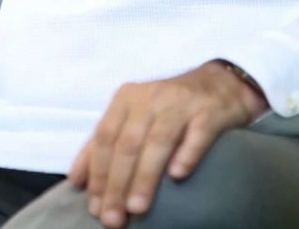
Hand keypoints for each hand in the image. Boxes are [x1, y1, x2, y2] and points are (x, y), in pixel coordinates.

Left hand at [70, 60, 268, 227]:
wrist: (221, 83)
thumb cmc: (170, 107)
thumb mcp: (134, 116)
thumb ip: (105, 144)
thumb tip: (77, 181)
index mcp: (127, 99)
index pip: (105, 138)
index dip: (97, 174)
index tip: (94, 207)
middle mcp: (151, 98)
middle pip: (128, 143)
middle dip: (117, 183)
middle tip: (113, 218)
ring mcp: (181, 103)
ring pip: (158, 140)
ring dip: (145, 176)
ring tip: (137, 208)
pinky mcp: (211, 112)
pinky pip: (197, 133)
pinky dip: (186, 154)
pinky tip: (178, 176)